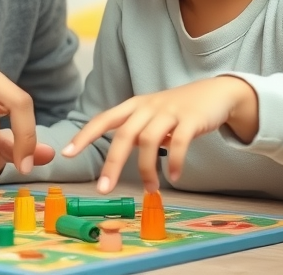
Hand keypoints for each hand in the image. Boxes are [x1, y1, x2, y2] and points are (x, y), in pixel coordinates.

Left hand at [61, 76, 257, 193]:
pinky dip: (175, 162)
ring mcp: (170, 111)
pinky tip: (173, 177)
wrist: (215, 92)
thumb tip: (116, 157)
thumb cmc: (178, 108)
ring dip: (147, 169)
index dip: (84, 135)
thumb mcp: (150, 114)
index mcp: (134, 106)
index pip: (103, 119)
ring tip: (150, 189)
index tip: (67, 153)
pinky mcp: (192, 119)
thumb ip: (132, 131)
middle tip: (103, 189)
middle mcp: (148, 107)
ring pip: (149, 141)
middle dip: (112, 164)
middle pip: (124, 135)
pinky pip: (180, 142)